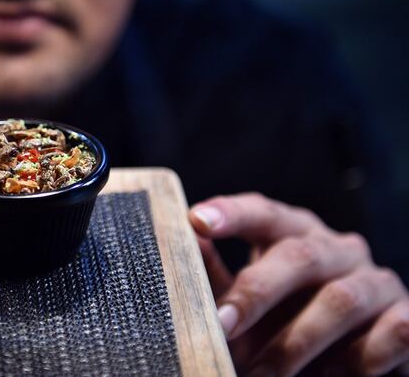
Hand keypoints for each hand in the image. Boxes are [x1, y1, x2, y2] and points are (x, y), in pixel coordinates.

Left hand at [190, 193, 408, 375]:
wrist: (362, 355)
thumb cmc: (291, 317)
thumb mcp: (252, 298)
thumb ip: (220, 276)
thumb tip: (186, 242)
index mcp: (294, 233)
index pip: (263, 212)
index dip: (232, 213)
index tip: (197, 221)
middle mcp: (336, 249)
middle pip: (298, 255)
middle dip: (256, 293)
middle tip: (222, 326)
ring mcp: (375, 280)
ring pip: (340, 300)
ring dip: (297, 343)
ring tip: (263, 374)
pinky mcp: (406, 315)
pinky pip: (392, 331)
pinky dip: (361, 357)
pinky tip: (334, 374)